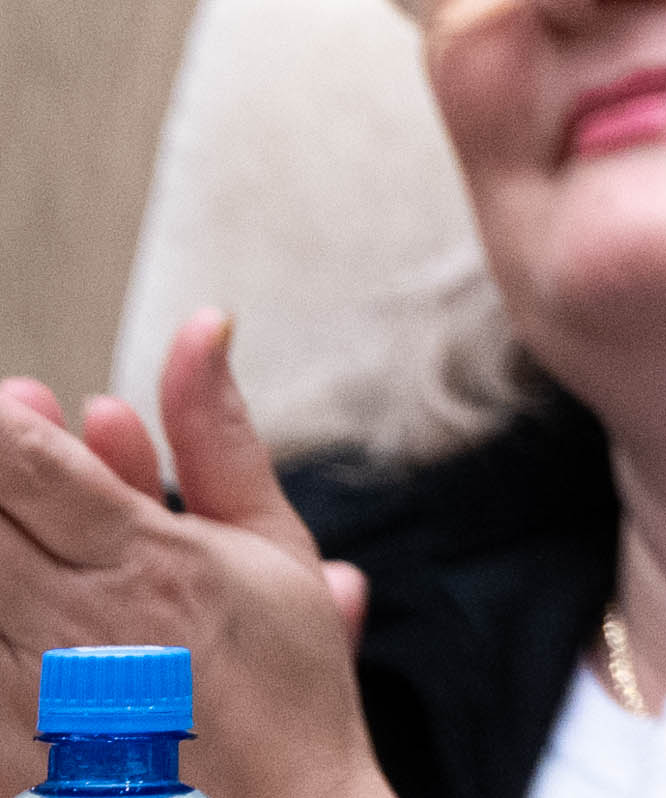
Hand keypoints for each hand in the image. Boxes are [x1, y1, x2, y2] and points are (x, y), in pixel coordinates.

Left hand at [0, 314, 387, 797]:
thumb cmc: (281, 690)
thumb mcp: (273, 544)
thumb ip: (219, 435)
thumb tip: (204, 328)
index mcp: (150, 564)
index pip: (30, 467)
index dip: (4, 421)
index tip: (11, 400)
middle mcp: (72, 627)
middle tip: (16, 451)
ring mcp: (21, 694)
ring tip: (36, 539)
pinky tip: (26, 593)